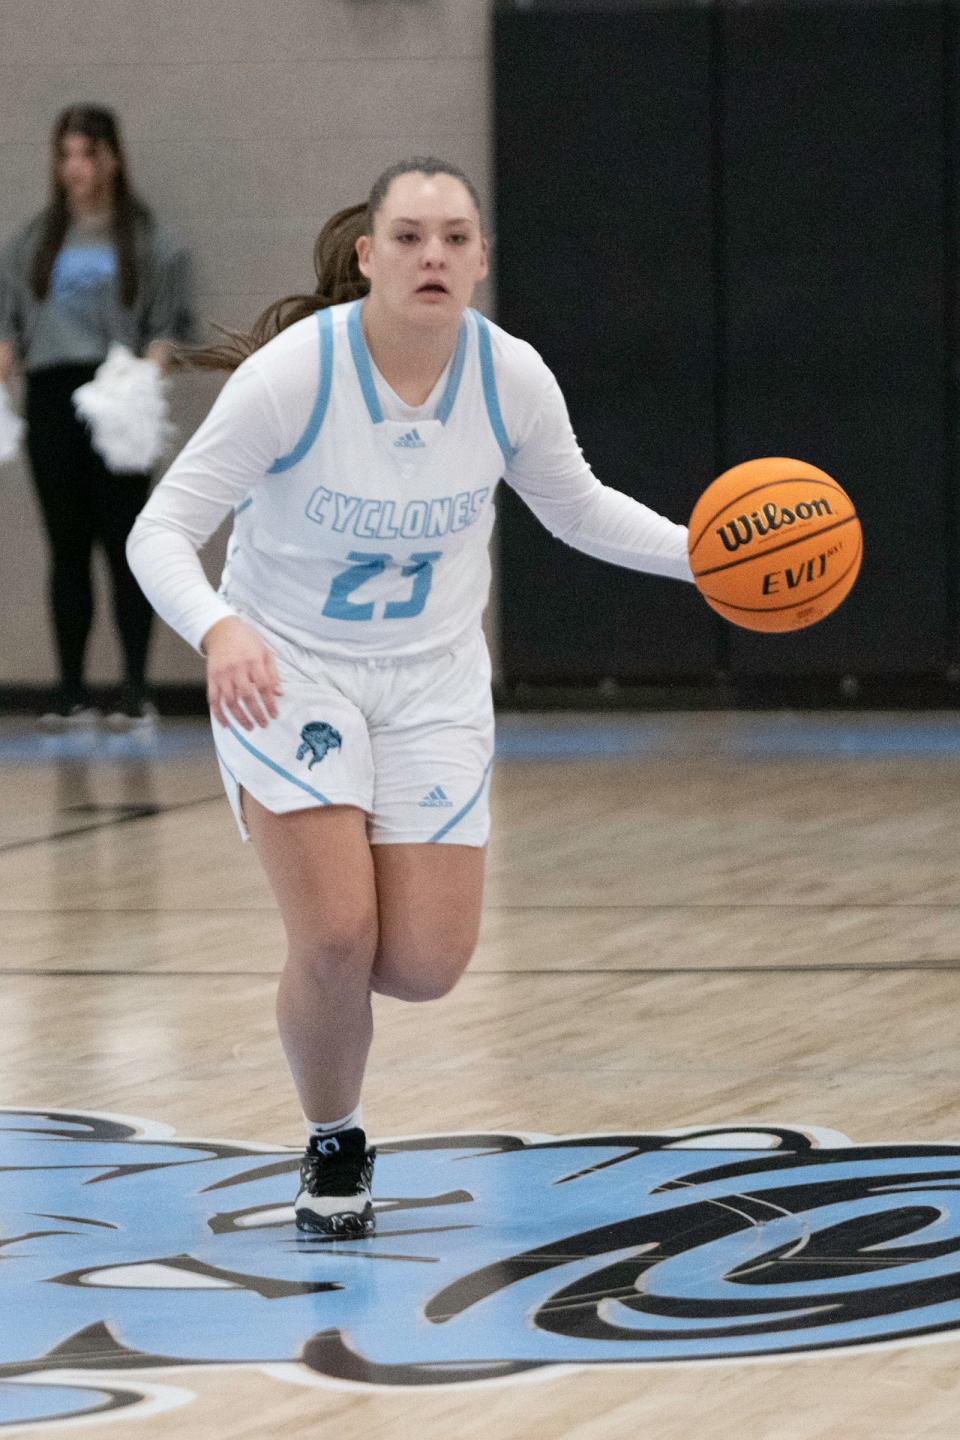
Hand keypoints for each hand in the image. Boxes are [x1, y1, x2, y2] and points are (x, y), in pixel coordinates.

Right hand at [202, 616, 282, 730]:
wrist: (221, 630)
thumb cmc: (247, 641)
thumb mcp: (264, 652)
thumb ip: (272, 673)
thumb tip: (279, 694)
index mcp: (253, 661)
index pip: (263, 686)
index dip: (269, 703)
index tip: (274, 715)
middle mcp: (237, 669)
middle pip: (247, 696)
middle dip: (256, 714)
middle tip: (263, 724)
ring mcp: (222, 675)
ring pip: (230, 701)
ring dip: (240, 718)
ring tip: (250, 727)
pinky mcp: (211, 678)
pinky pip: (213, 700)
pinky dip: (219, 714)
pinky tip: (226, 725)